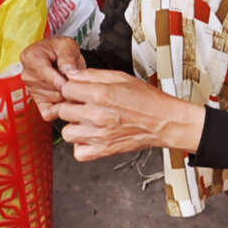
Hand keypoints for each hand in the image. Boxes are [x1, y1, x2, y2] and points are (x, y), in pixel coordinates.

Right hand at [19, 36, 87, 117]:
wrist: (57, 55)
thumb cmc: (60, 49)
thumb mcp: (66, 45)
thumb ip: (67, 56)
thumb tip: (69, 71)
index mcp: (31, 58)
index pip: (44, 75)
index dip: (60, 80)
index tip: (69, 81)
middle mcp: (28, 75)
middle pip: (53, 90)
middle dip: (69, 86)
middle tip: (77, 79)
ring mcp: (32, 90)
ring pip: (55, 100)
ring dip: (68, 95)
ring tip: (72, 85)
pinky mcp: (39, 102)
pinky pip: (48, 113)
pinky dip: (60, 110)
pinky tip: (68, 100)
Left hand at [54, 70, 204, 160]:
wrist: (164, 122)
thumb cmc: (147, 100)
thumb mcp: (121, 77)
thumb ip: (94, 75)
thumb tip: (73, 74)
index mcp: (100, 94)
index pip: (66, 89)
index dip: (71, 88)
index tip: (78, 91)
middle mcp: (97, 115)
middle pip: (63, 111)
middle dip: (71, 106)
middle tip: (83, 106)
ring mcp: (99, 135)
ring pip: (67, 133)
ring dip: (74, 127)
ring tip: (86, 122)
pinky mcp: (104, 150)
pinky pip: (79, 153)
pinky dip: (81, 146)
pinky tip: (90, 137)